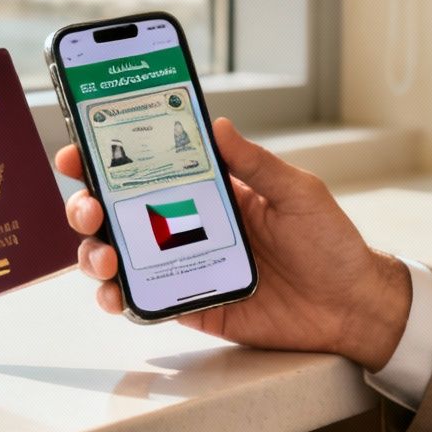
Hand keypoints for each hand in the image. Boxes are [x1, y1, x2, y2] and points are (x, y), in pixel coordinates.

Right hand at [56, 117, 412, 368]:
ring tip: (105, 255)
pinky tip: (115, 294)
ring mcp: (185, 267)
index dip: (108, 158)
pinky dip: (118, 297)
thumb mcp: (297, 192)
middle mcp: (189, 226)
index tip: (80, 150)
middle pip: (120, 212)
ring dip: (96, 252)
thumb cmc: (330, 244)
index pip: (149, 168)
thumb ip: (255, 163)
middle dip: (89, 205)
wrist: (350, 306)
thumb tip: (217, 125)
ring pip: (120, 256)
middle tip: (89, 208)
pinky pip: (143, 300)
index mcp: (212, 191)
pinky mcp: (191, 304)